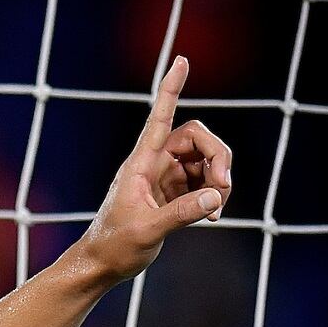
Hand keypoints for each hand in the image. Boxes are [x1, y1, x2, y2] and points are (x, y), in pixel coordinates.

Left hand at [75, 55, 232, 283]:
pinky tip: (211, 216)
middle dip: (219, 157)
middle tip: (224, 186)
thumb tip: (215, 196)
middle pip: (198, 138)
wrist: (102, 265)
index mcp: (140, 164)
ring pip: (206, 160)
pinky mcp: (174, 193)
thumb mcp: (148, 230)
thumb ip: (181, 213)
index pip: (160, 119)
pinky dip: (214, 195)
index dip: (171, 90)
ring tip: (214, 210)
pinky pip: (205, 181)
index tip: (181, 61)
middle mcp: (154, 165)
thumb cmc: (114, 246)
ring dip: (220, 180)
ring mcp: (165, 178)